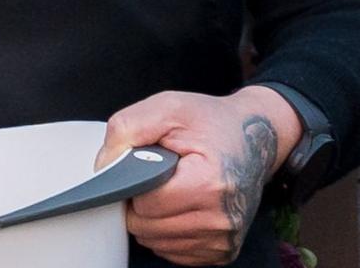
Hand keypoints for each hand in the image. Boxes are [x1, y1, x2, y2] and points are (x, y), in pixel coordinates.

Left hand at [97, 87, 303, 265]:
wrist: (256, 139)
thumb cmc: (210, 122)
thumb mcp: (167, 107)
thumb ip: (127, 130)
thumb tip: (103, 167)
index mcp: (209, 184)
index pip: (144, 203)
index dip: (133, 183)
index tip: (143, 167)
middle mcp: (221, 219)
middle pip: (146, 227)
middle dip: (139, 201)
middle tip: (155, 175)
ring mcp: (223, 240)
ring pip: (156, 243)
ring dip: (152, 218)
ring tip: (169, 188)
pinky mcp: (222, 252)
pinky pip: (173, 252)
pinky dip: (167, 231)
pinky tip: (179, 206)